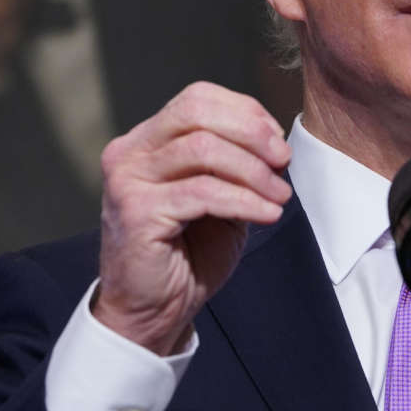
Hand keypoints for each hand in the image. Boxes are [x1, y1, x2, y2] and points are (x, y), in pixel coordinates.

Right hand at [93, 82, 292, 355]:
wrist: (154, 311)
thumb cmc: (187, 253)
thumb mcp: (218, 196)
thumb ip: (235, 163)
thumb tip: (275, 141)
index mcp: (146, 141)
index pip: (196, 99)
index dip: (244, 112)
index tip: (277, 142)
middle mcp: (130, 153)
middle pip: (195, 113)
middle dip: (250, 133)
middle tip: (283, 160)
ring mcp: (128, 180)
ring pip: (202, 150)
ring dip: (253, 172)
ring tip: (279, 196)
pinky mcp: (137, 212)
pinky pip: (203, 192)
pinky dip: (244, 200)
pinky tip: (267, 214)